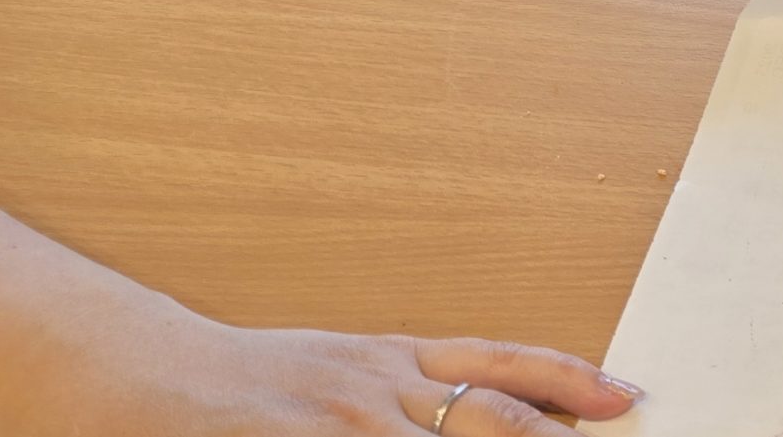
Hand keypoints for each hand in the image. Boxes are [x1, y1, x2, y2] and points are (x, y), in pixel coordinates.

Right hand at [42, 304, 639, 435]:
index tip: (628, 396)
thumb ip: (418, 388)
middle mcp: (382, 388)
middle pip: (490, 421)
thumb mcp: (347, 369)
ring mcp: (345, 424)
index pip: (506, 365)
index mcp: (399, 358)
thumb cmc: (255, 380)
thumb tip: (499, 406)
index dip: (572, 381)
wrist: (154, 374)